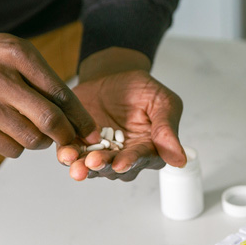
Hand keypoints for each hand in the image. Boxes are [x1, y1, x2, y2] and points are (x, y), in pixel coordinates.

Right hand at [0, 15, 98, 156]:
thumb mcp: (20, 52)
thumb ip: (47, 80)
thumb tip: (77, 116)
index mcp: (19, 57)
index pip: (61, 95)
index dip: (82, 119)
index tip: (93, 133)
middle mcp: (0, 81)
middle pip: (49, 121)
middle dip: (69, 136)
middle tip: (74, 140)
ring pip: (32, 140)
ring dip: (44, 142)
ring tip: (39, 131)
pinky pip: (11, 150)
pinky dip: (22, 147)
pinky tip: (16, 132)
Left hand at [57, 68, 186, 180]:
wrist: (113, 76)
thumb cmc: (142, 89)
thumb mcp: (162, 102)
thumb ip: (167, 130)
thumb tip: (180, 160)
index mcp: (149, 149)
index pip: (141, 159)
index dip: (130, 161)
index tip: (120, 163)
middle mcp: (125, 157)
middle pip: (114, 167)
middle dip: (103, 166)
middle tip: (93, 162)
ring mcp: (102, 153)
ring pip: (93, 166)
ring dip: (83, 166)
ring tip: (74, 163)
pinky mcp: (81, 145)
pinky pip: (73, 154)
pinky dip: (67, 155)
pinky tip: (65, 154)